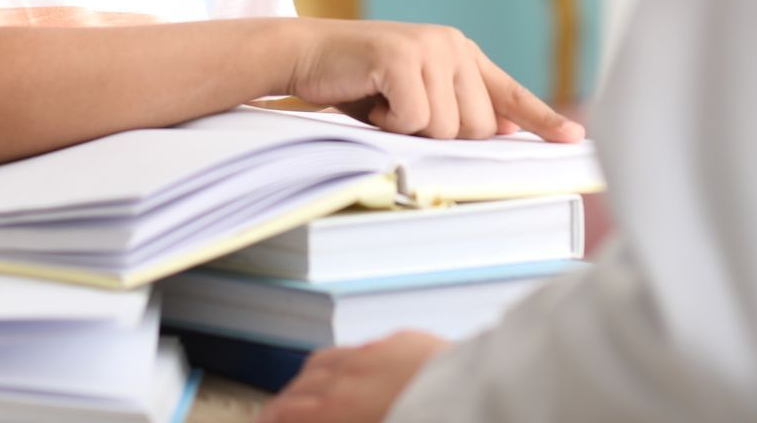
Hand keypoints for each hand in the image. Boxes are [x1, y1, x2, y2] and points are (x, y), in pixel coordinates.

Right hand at [255, 331, 450, 422]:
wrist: (487, 392)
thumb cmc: (439, 416)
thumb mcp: (363, 421)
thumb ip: (336, 417)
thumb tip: (321, 413)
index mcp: (336, 410)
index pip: (285, 414)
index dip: (269, 420)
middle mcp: (349, 375)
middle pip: (299, 386)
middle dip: (282, 404)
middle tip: (273, 417)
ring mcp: (376, 353)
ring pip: (325, 361)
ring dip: (308, 380)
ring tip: (304, 394)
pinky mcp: (405, 342)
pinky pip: (360, 349)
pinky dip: (344, 364)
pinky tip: (353, 372)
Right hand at [288, 19, 584, 141]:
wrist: (306, 54)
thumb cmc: (357, 81)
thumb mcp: (414, 93)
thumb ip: (455, 106)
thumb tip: (502, 131)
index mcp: (460, 53)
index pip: (509, 92)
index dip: (542, 119)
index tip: (575, 139)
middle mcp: (451, 45)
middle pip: (475, 127)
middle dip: (437, 134)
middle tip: (398, 113)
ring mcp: (428, 47)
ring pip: (446, 127)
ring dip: (408, 130)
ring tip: (382, 103)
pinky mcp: (402, 57)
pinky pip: (414, 119)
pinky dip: (388, 123)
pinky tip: (370, 100)